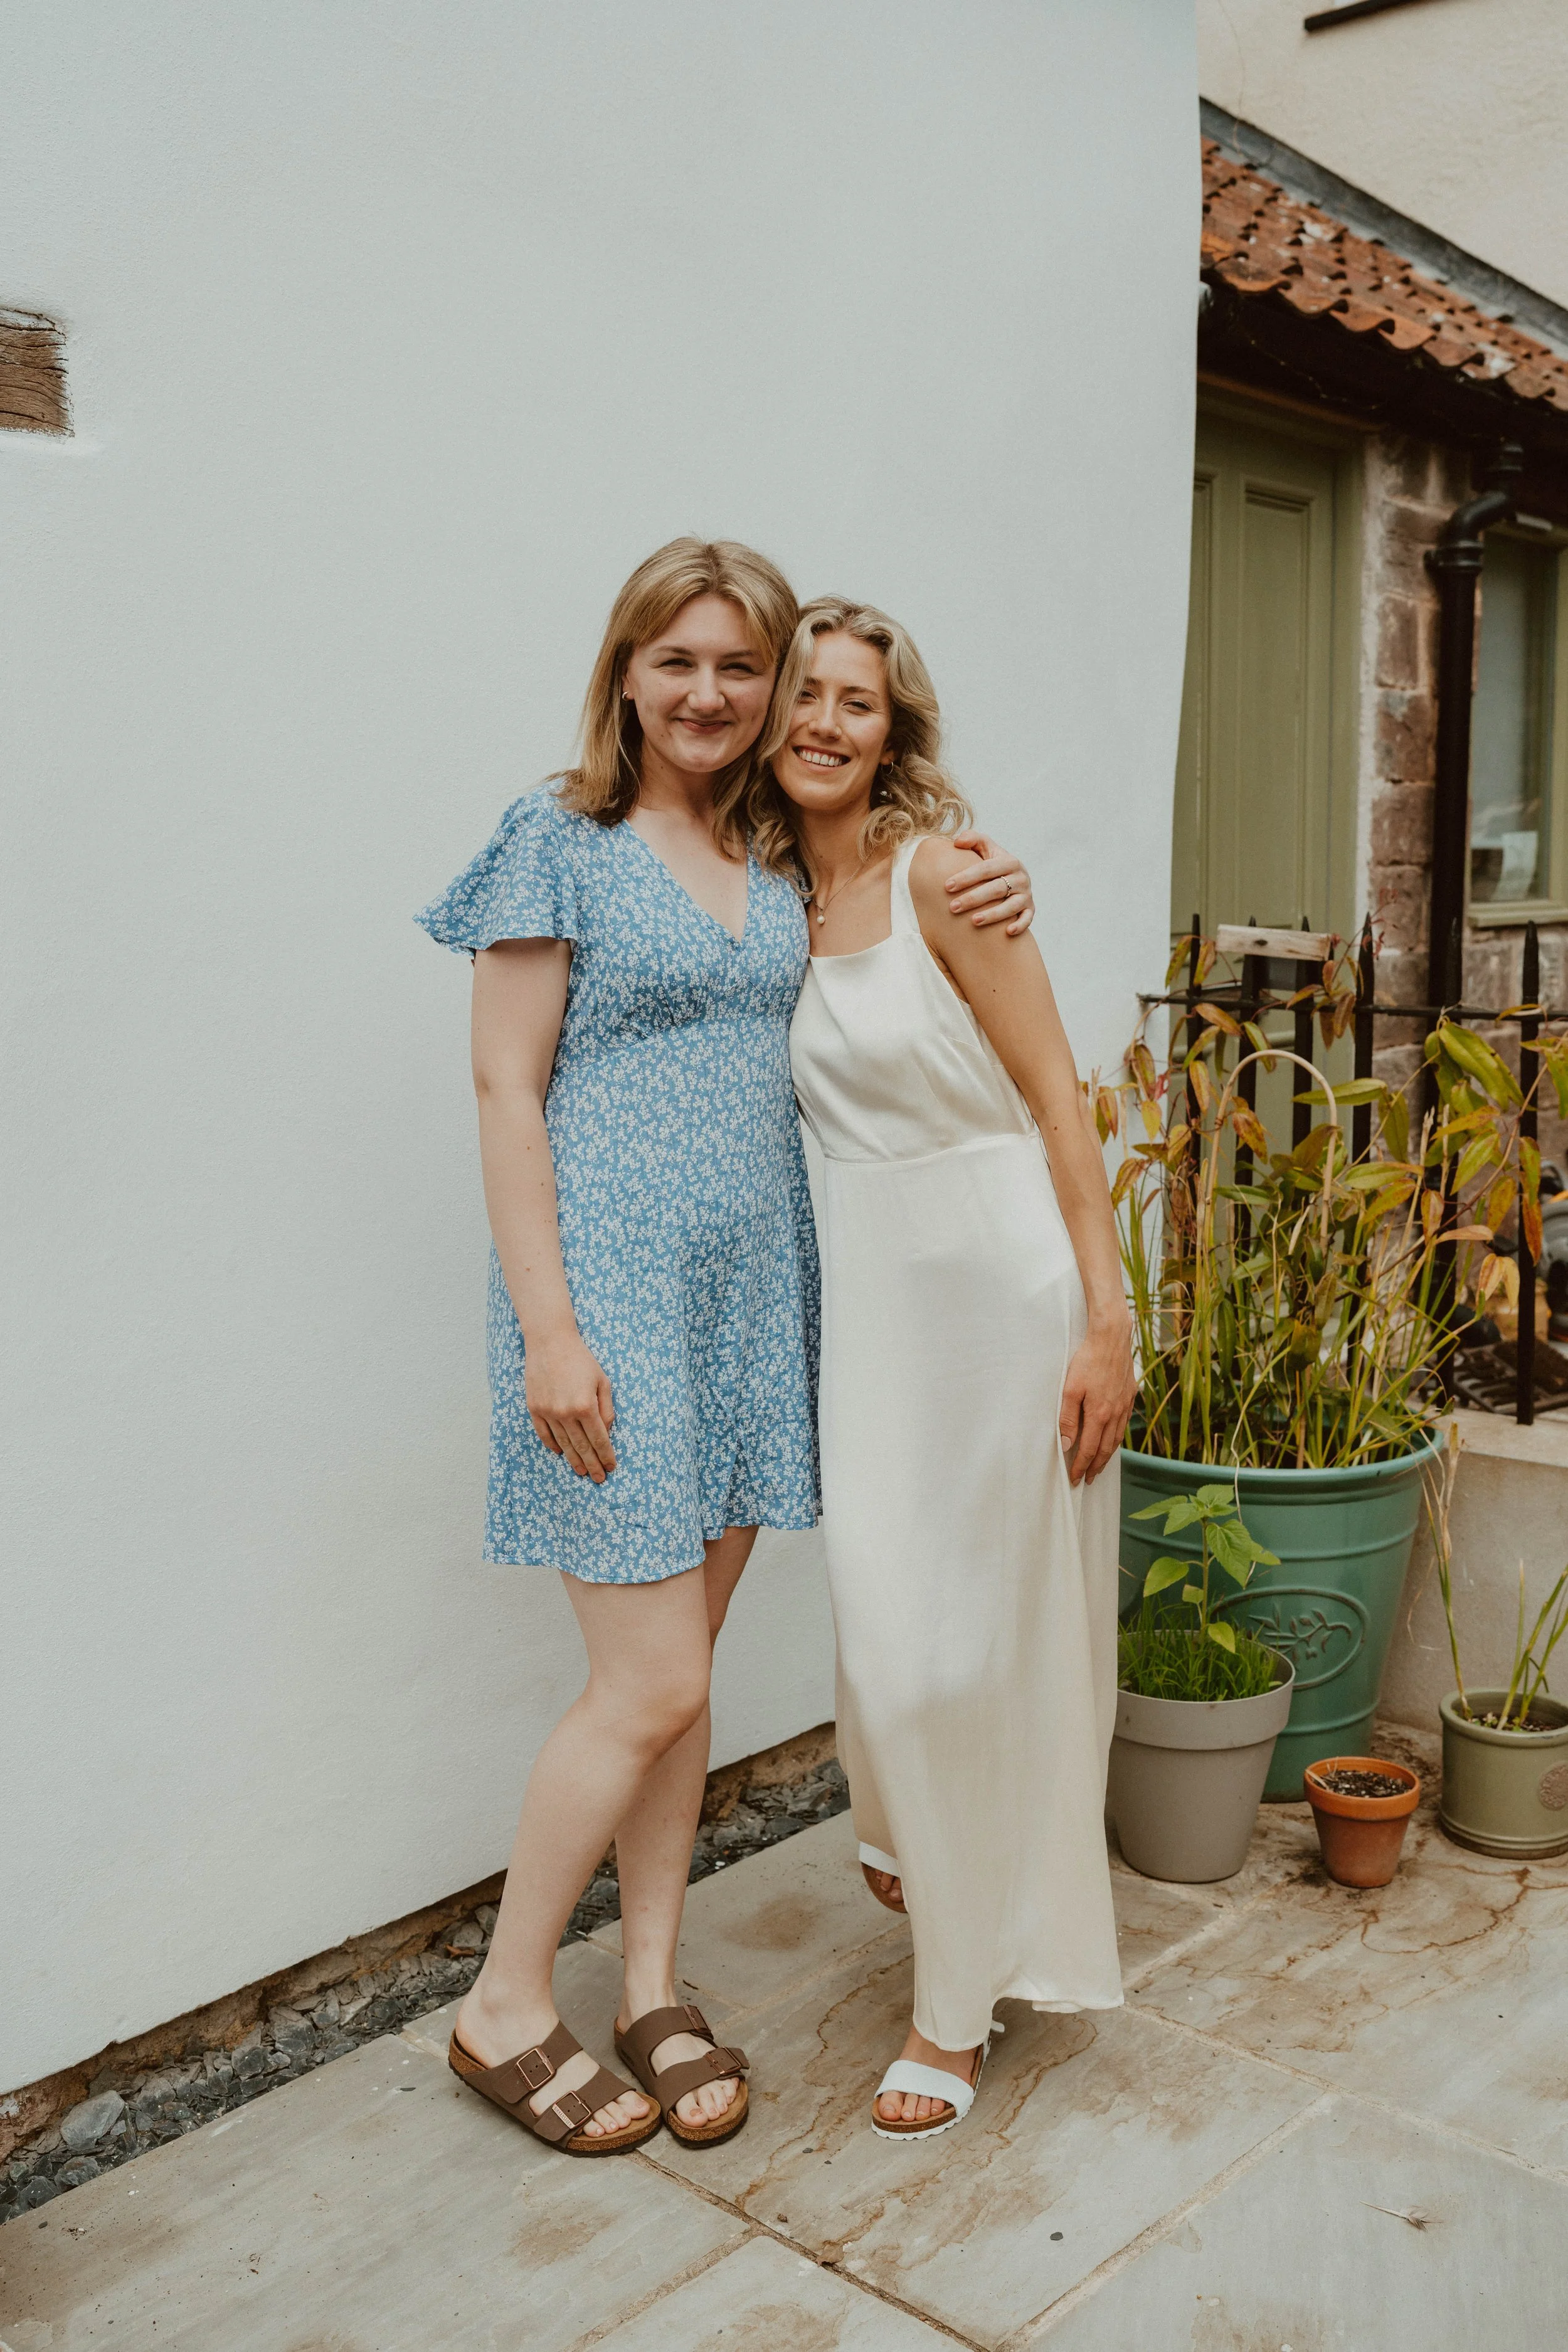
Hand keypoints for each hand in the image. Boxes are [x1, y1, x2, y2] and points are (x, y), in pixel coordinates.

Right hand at [524, 1326, 616, 1480]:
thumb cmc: (581, 1359)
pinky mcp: (534, 1408)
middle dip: (592, 1465)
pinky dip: (553, 1446)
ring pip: (563, 1444)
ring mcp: (548, 1412)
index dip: (606, 1456)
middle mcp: (566, 1413)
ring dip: (573, 1460)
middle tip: (598, 1479)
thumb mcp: (602, 1381)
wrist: (550, 1342)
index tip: (611, 1468)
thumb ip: (606, 1409)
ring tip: (582, 1472)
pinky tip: (561, 1454)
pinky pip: (544, 1434)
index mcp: (585, 1406)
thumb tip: (606, 1432)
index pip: (599, 1439)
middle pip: (581, 1447)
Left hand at [946, 832, 1034, 934]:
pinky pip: (1027, 919)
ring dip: (993, 914)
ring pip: (1011, 906)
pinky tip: (1007, 932)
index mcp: (1009, 861)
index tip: (947, 886)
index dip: (966, 877)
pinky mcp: (1030, 909)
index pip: (986, 869)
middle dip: (974, 898)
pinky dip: (1020, 925)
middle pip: (996, 889)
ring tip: (973, 921)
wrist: (1013, 879)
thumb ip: (972, 839)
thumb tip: (957, 842)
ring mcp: (1026, 894)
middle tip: (952, 907)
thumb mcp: (985, 848)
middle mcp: (1020, 877)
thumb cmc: (992, 864)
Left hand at [1059, 1313, 1134, 1486]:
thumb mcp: (1070, 1389)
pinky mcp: (1130, 1395)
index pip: (1089, 1449)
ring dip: (1107, 1455)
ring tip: (1099, 1465)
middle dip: (1095, 1467)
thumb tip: (1066, 1444)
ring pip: (1116, 1438)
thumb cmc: (1087, 1361)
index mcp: (1099, 1414)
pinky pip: (1124, 1423)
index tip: (1074, 1479)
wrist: (1112, 1338)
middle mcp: (1115, 1414)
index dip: (1081, 1466)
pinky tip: (1113, 1438)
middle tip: (1088, 1479)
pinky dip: (1117, 1437)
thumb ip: (1068, 1418)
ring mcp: (1125, 1405)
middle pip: (1105, 1449)